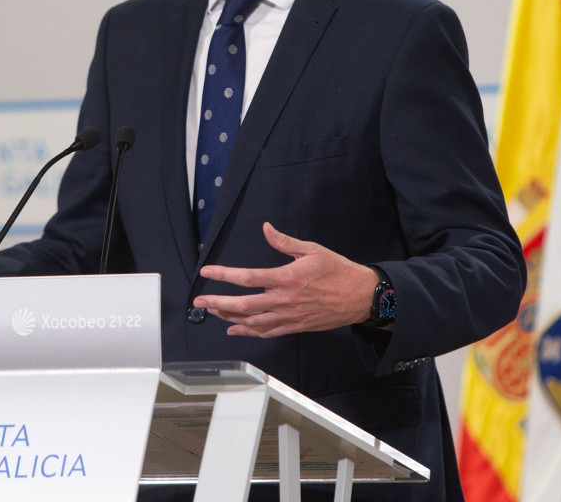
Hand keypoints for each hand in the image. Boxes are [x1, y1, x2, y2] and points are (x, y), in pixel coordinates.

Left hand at [193, 222, 378, 336]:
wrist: (361, 296)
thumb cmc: (338, 271)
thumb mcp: (312, 250)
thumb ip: (285, 242)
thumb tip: (266, 229)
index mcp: (286, 278)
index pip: (247, 278)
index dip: (223, 275)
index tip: (207, 272)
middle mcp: (284, 300)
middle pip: (243, 305)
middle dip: (217, 303)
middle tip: (199, 301)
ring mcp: (289, 316)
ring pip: (252, 321)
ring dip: (229, 318)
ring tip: (212, 312)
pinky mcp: (295, 327)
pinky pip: (267, 332)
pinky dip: (249, 332)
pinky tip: (235, 330)